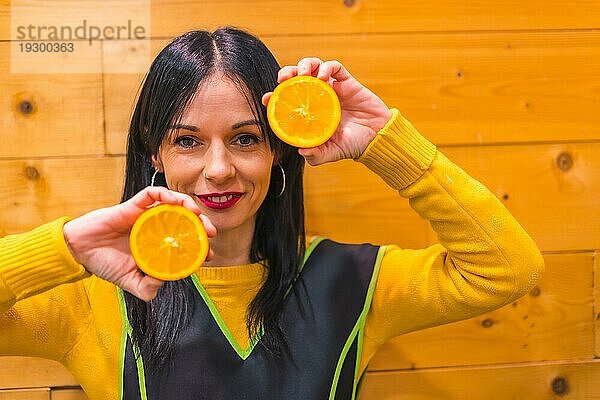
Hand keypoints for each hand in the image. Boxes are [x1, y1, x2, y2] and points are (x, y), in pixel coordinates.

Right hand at [62, 186, 215, 301]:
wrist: (79, 250)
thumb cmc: (105, 263)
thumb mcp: (129, 282)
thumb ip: (146, 288)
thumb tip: (163, 283)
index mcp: (158, 245)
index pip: (185, 243)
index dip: (200, 247)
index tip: (210, 254)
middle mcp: (156, 228)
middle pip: (186, 222)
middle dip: (202, 225)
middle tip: (211, 232)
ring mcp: (146, 216)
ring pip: (174, 204)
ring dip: (189, 206)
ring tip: (198, 214)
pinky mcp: (134, 204)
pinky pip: (153, 193)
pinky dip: (166, 194)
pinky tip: (175, 200)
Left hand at [262, 58, 391, 165]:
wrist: (377, 137)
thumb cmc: (352, 145)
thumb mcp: (331, 153)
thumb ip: (316, 155)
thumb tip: (301, 151)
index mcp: (310, 112)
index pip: (287, 100)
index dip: (275, 97)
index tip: (267, 98)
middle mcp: (317, 97)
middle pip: (296, 78)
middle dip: (286, 74)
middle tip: (283, 79)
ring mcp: (332, 88)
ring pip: (313, 67)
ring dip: (305, 65)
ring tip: (304, 73)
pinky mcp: (347, 81)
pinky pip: (334, 67)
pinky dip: (327, 67)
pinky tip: (324, 75)